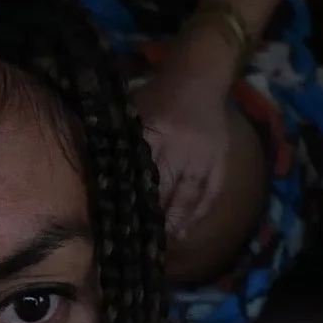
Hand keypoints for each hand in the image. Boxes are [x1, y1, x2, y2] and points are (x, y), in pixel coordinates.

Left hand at [135, 64, 233, 242]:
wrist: (201, 77)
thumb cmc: (160, 96)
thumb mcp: (135, 113)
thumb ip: (122, 144)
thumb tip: (102, 180)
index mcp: (156, 134)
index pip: (141, 178)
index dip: (133, 204)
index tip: (122, 227)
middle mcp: (182, 149)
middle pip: (165, 193)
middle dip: (153, 221)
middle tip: (140, 245)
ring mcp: (204, 158)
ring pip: (188, 199)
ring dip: (175, 224)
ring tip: (163, 245)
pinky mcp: (220, 163)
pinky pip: (208, 196)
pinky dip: (196, 215)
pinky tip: (185, 231)